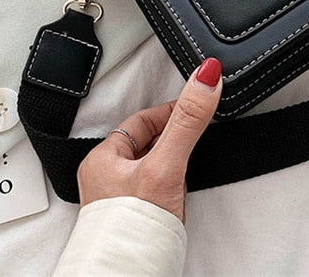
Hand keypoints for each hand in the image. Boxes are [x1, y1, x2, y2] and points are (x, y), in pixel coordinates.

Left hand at [76, 57, 221, 221]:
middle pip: (149, 142)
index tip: (196, 108)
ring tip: (186, 174)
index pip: (142, 121)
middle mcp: (107, 179)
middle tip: (194, 141)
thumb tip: (206, 76)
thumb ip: (187, 123)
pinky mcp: (135, 218)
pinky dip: (173, 189)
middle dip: (174, 140)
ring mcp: (121, 200)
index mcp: (102, 159)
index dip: (171, 113)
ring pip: (154, 167)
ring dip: (174, 165)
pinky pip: (157, 191)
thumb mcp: (166, 166)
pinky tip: (180, 198)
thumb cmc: (132, 230)